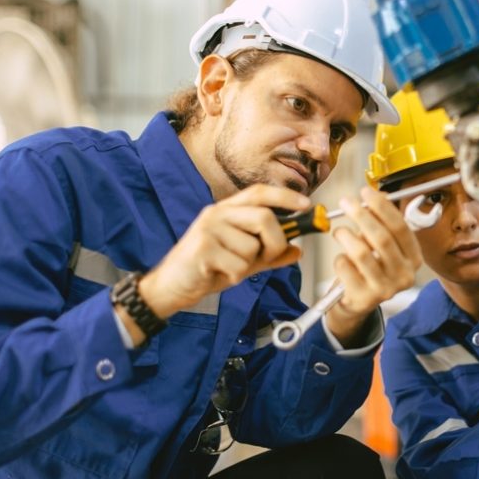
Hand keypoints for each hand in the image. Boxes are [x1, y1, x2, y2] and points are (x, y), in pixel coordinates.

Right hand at [139, 184, 308, 316]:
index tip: (306, 205)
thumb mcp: (244, 261)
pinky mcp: (202, 248)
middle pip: (264, 217)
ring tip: (229, 267)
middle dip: (275, 242)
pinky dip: (235, 276)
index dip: (285, 196)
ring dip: (248, 265)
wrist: (172, 286)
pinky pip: (238, 265)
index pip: (259, 192)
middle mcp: (217, 213)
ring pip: (252, 246)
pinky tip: (219, 274)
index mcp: (228, 210)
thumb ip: (271, 256)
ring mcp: (208, 229)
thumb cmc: (207, 269)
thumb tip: (298, 251)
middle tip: (267, 257)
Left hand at [325, 187, 421, 343]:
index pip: (400, 228)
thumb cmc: (370, 267)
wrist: (357, 302)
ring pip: (361, 252)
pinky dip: (339, 258)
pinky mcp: (365, 298)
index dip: (382, 207)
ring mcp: (386, 289)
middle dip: (361, 215)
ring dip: (346, 236)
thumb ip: (379, 223)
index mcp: (414, 259)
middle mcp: (404, 275)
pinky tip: (342, 260)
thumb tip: (375, 196)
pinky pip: (345, 267)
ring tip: (339, 232)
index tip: (366, 192)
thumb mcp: (379, 245)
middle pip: (382, 238)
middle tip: (346, 202)